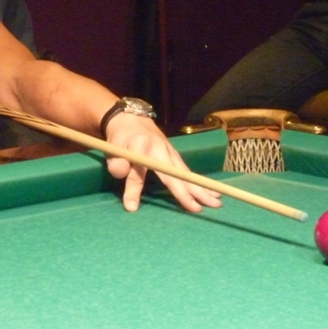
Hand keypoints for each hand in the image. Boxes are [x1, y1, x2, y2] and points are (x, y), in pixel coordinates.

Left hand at [104, 114, 222, 212]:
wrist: (131, 120)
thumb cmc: (120, 139)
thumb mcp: (111, 151)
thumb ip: (116, 164)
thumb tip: (121, 175)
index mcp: (139, 147)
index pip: (138, 172)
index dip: (134, 190)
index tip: (132, 207)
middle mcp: (158, 148)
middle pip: (173, 173)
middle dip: (188, 191)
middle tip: (200, 208)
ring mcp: (169, 150)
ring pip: (185, 172)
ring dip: (200, 187)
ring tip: (216, 202)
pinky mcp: (174, 154)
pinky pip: (186, 170)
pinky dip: (198, 182)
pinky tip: (210, 192)